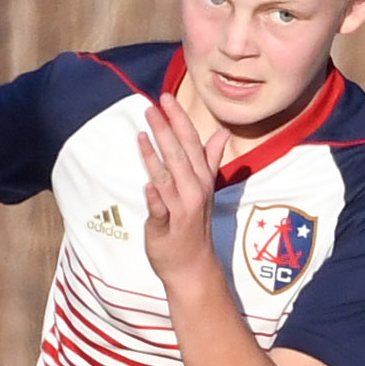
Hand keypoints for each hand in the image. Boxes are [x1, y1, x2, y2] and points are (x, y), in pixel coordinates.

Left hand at [138, 94, 228, 284]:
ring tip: (142, 134)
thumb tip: (222, 132)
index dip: (179, 120)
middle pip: (179, 156)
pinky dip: (155, 198)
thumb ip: (210, 159)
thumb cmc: (194, 225)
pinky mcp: (166, 229)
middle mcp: (194, 192)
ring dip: (155, 157)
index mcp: (202, 179)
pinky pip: (161, 211)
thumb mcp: (205, 189)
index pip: (192, 143)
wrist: (192, 266)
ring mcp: (180, 210)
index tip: (166, 98)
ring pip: (168, 179)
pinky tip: (147, 185)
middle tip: (151, 107)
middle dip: (166, 130)